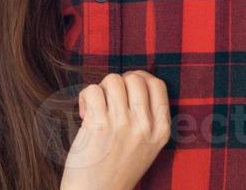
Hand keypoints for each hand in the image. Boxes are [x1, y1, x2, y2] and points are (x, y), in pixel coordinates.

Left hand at [59, 71, 170, 189]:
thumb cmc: (117, 168)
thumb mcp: (145, 145)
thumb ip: (146, 117)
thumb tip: (132, 81)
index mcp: (160, 131)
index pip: (157, 85)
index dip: (139, 78)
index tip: (126, 89)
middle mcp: (145, 126)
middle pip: (135, 78)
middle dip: (118, 83)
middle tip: (109, 100)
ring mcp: (123, 125)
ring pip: (113, 80)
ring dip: (100, 90)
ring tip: (96, 108)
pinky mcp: (99, 126)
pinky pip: (93, 90)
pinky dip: (85, 97)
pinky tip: (85, 114)